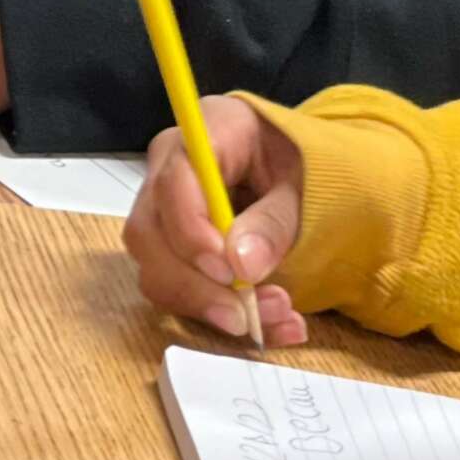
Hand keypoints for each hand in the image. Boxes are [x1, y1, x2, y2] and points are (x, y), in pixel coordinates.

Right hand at [124, 94, 308, 343]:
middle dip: (195, 286)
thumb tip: (242, 265)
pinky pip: (177, 288)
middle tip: (246, 317)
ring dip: (209, 306)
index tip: (228, 273)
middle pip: (150, 234)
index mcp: (207, 132)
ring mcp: (165, 211)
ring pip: (157, 270)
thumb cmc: (308, 165)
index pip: (174, 182)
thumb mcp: (307, 186)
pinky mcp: (173, 249)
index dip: (192, 233)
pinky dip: (218, 314)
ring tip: (274, 319)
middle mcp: (171, 169)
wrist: (310, 172)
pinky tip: (268, 327)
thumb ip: (276, 222)